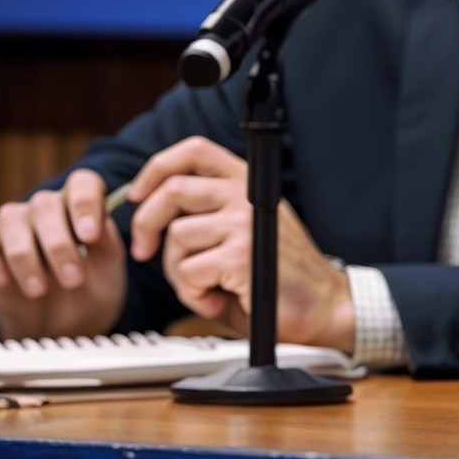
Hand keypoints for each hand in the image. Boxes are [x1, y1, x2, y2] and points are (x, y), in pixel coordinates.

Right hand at [0, 168, 126, 337]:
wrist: (60, 320)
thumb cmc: (90, 286)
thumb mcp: (108, 269)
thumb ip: (107, 243)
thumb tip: (100, 225)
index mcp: (81, 205)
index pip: (83, 183)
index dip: (85, 204)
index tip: (90, 237)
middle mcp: (46, 206)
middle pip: (45, 204)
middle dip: (59, 245)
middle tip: (73, 280)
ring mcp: (13, 221)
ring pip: (11, 220)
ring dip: (25, 256)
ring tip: (39, 290)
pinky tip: (6, 282)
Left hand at [123, 137, 355, 351]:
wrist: (320, 306)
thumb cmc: (276, 275)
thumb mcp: (243, 229)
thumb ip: (208, 211)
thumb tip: (150, 208)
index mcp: (247, 183)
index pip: (194, 152)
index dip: (156, 169)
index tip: (139, 196)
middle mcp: (247, 195)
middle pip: (172, 190)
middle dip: (145, 224)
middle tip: (146, 250)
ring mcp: (245, 222)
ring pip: (176, 236)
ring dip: (176, 272)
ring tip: (204, 287)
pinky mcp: (241, 254)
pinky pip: (188, 271)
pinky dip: (193, 294)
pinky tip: (216, 300)